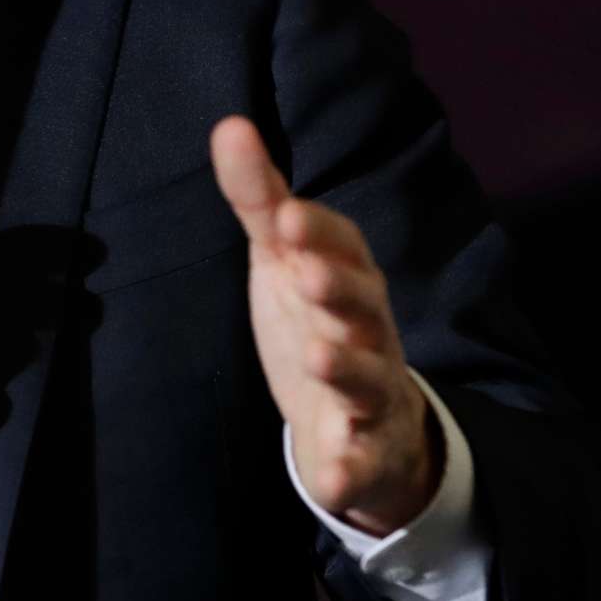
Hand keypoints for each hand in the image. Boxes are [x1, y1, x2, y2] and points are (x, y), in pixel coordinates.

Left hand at [210, 114, 438, 535]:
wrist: (365, 425)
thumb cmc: (317, 322)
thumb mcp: (283, 261)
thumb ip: (260, 199)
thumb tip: (229, 123)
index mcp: (347, 278)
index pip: (340, 246)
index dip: (316, 231)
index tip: (282, 216)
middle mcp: (368, 331)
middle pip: (361, 306)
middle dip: (338, 289)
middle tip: (306, 274)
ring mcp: (371, 393)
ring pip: (368, 378)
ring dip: (347, 367)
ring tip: (321, 357)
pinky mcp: (366, 450)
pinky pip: (363, 462)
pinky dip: (352, 470)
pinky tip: (334, 477)